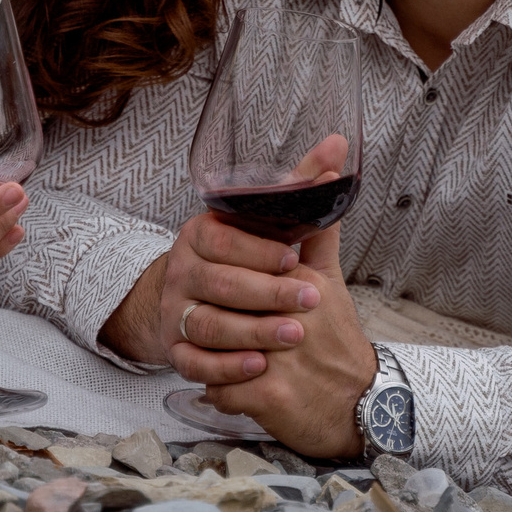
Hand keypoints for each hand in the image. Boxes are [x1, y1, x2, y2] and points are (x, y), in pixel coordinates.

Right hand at [101, 208, 321, 364]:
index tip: (292, 260)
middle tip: (308, 301)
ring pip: (208, 325)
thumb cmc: (246, 259)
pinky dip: (225, 367)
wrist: (198, 302)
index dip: (258, 251)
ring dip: (252, 332)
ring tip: (291, 335)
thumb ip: (300, 187)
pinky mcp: (174, 350)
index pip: (223, 241)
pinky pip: (194, 363)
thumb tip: (338, 144)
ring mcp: (174, 312)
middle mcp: (181, 271)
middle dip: (268, 294)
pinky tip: (257, 366)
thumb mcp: (271, 226)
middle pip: (221, 284)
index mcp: (200, 235)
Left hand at [169, 219, 374, 458]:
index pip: (242, 259)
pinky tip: (223, 387)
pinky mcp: (268, 397)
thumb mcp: (330, 280)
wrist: (362, 405)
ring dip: (206, 348)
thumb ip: (318, 228)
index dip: (221, 268)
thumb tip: (329, 164)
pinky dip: (216, 390)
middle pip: (221, 299)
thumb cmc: (337, 340)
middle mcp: (289, 318)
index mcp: (301, 284)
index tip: (214, 274)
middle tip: (201, 311)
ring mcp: (277, 360)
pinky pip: (217, 390)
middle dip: (208, 304)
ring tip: (209, 349)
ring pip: (211, 344)